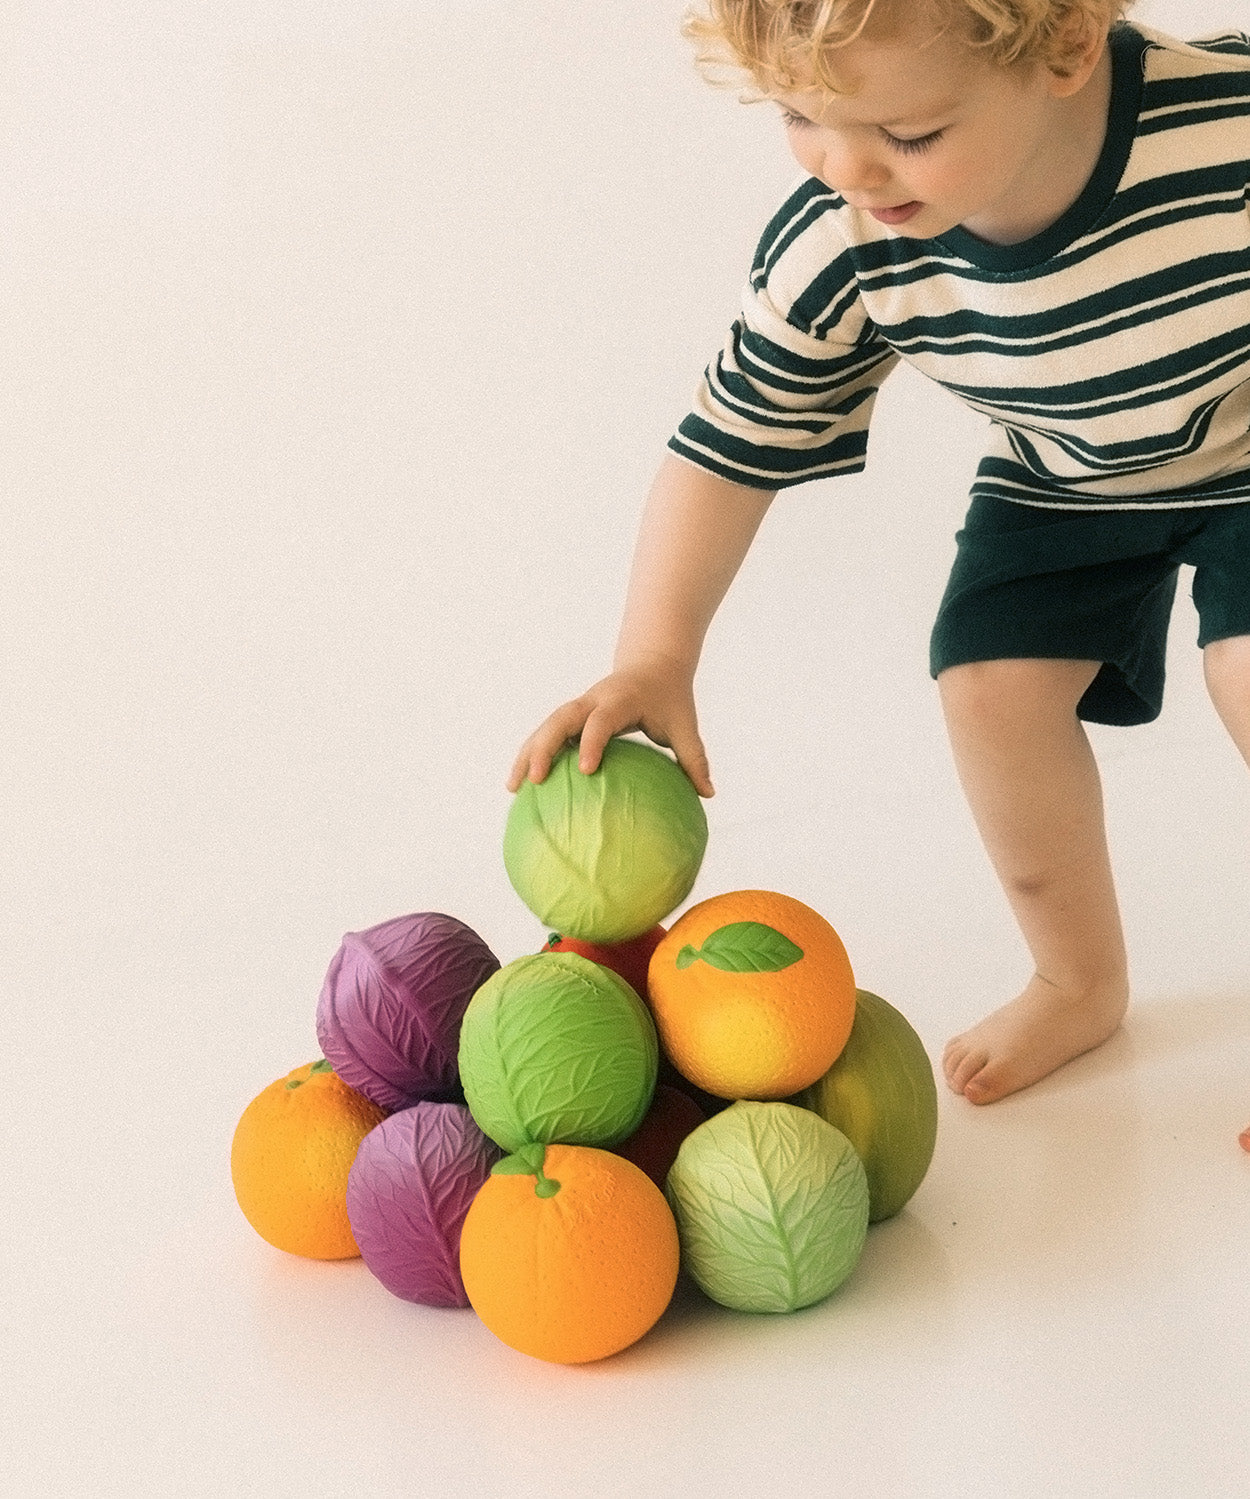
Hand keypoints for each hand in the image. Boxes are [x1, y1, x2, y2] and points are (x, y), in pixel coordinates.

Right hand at [507, 659, 713, 797]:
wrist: (651, 664)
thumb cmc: (669, 698)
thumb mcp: (684, 724)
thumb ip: (694, 758)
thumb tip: (708, 794)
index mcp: (619, 700)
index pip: (600, 720)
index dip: (591, 742)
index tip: (586, 770)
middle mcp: (592, 701)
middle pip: (559, 720)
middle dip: (544, 748)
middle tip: (534, 780)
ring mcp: (579, 707)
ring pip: (545, 727)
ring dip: (528, 754)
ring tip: (513, 788)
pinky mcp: (572, 716)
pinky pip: (547, 734)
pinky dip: (533, 755)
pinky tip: (523, 786)